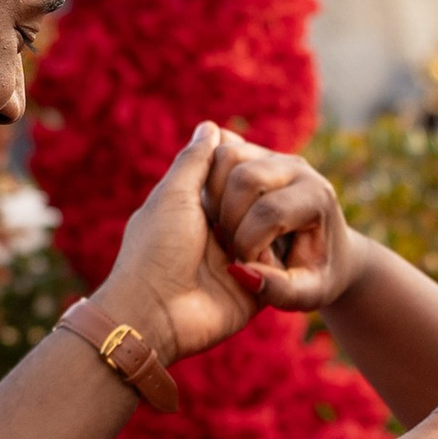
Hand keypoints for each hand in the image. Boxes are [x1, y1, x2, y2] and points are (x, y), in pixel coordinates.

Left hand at [86, 125, 264, 369]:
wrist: (157, 312)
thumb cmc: (157, 249)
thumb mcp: (173, 195)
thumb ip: (195, 161)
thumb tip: (212, 126)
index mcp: (197, 209)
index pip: (236, 179)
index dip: (240, 174)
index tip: (234, 178)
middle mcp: (219, 234)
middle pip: (258, 203)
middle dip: (256, 204)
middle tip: (229, 219)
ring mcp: (238, 262)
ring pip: (273, 234)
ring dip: (263, 233)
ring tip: (238, 241)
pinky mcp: (255, 289)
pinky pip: (280, 269)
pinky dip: (272, 262)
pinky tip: (262, 260)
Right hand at [204, 136, 361, 311]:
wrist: (326, 250)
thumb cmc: (316, 274)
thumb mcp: (307, 294)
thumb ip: (278, 291)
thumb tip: (241, 271)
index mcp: (316, 197)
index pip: (270, 212)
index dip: (249, 245)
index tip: (247, 266)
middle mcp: (297, 168)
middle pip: (245, 178)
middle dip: (229, 219)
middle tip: (232, 246)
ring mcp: (273, 156)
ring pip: (226, 157)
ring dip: (214, 197)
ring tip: (224, 230)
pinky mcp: (252, 153)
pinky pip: (217, 152)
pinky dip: (208, 180)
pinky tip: (216, 212)